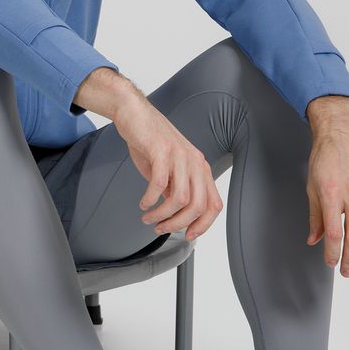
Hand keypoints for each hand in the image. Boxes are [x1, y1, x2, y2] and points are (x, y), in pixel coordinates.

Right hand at [113, 95, 222, 240]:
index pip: (213, 204)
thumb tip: (175, 216)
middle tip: (160, 228)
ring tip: (148, 218)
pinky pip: (159, 184)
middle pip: (197, 206)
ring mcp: (180, 155)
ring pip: (179, 199)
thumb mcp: (169, 170)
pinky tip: (143, 203)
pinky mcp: (162, 151)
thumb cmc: (151, 142)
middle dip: (178, 224)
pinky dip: (149, 199)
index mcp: (200, 168)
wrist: (135, 114)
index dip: (203, 225)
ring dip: (162, 215)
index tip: (187, 235)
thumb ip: (175, 189)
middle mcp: (195, 162)